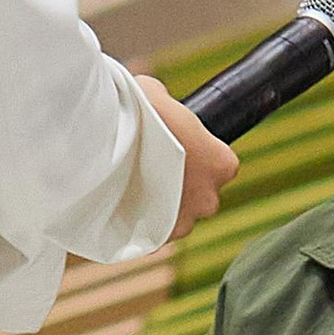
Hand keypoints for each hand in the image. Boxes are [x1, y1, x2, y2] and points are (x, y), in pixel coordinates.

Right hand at [137, 75, 238, 238]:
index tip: (175, 150)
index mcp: (223, 163)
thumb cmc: (139, 111)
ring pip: (178, 217)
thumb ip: (170, 108)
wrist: (110, 139)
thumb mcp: (160, 96)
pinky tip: (121, 205)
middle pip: (201, 195)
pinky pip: (152, 234)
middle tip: (150, 169)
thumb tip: (160, 104)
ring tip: (131, 187)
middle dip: (181, 186)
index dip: (197, 156)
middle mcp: (210, 197)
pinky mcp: (157, 238)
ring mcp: (184, 221)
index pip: (220, 164)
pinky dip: (140, 224)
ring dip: (161, 207)